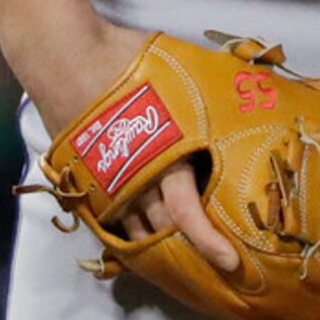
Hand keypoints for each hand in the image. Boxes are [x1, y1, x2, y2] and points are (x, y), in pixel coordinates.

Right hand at [20, 16, 239, 274]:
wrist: (66, 56)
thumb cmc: (127, 62)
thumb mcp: (181, 73)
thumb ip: (210, 94)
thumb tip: (254, 86)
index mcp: (162, 158)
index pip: (187, 214)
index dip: (209, 242)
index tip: (230, 263)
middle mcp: (134, 181)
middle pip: (164, 231)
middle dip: (188, 248)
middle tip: (214, 262)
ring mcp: (105, 186)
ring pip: (136, 231)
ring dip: (158, 244)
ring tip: (183, 256)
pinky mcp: (85, 183)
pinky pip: (111, 220)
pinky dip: (130, 231)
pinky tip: (146, 235)